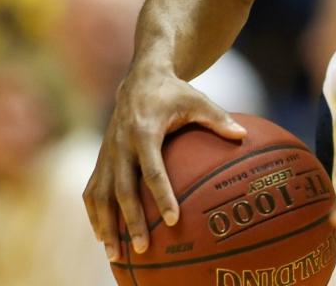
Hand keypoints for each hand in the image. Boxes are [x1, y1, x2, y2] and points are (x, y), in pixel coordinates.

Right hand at [82, 66, 245, 260]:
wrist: (139, 81)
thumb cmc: (174, 93)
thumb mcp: (198, 100)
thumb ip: (218, 118)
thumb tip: (243, 135)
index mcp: (144, 132)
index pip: (153, 170)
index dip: (162, 196)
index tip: (173, 219)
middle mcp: (121, 145)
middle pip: (123, 190)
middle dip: (131, 221)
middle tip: (144, 247)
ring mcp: (107, 154)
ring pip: (101, 195)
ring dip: (106, 225)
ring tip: (116, 254)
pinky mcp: (101, 159)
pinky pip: (92, 191)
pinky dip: (95, 215)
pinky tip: (104, 236)